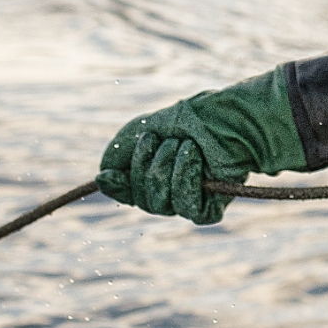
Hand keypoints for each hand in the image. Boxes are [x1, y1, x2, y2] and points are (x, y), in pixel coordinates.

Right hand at [96, 69, 304, 223]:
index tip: (110, 173)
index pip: (126, 192)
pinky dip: (186, 176)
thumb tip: (102, 180)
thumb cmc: (187, 121)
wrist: (225, 117)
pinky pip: (185, 205)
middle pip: (141, 199)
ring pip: (160, 204)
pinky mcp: (208, 211)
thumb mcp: (142, 130)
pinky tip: (196, 157)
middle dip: (147, 166)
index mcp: (150, 178)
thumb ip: (118, 154)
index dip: (118, 185)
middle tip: (165, 141)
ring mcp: (187, 204)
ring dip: (168, 167)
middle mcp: (167, 195)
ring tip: (185, 145)